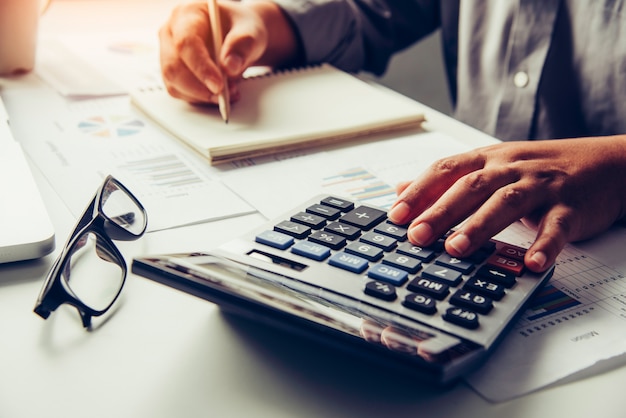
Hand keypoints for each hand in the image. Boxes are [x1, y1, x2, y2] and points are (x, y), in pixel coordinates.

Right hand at [159, 1, 297, 103]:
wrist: (239, 38)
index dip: (201, 67)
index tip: (218, 85)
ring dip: (201, 95)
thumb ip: (242, 46)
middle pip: (174, 67)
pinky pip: (180, 92)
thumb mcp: (250, 31)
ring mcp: (168, 54)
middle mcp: (171, 33)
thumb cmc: (241, 29)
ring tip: (228, 93)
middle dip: (200, 88)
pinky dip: (200, 98)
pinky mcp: (173, 73)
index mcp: (187, 15)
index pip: (186, 42)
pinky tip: (219, 95)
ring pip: (174, 83)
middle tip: (224, 96)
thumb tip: (229, 67)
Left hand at [388, 135, 625, 272]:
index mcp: (488, 159)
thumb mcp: (491, 165)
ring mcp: (541, 186)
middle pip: (471, 187)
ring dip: (480, 226)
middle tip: (417, 236)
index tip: (395, 216)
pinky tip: (530, 263)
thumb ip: (447, 179)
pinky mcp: (570, 207)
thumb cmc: (538, 168)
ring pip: (507, 203)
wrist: (606, 162)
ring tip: (457, 249)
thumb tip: (400, 189)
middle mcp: (511, 168)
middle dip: (441, 211)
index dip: (419, 191)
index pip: (446, 170)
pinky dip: (544, 245)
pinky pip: (557, 227)